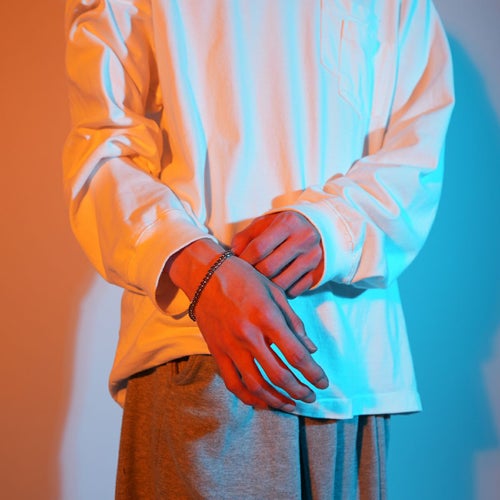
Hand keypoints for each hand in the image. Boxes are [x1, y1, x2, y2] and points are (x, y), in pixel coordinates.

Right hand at [167, 239, 328, 410]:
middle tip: (311, 396)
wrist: (204, 274)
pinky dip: (248, 397)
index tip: (323, 382)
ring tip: (291, 404)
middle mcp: (248, 335)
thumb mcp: (275, 292)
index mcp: (266, 317)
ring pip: (255, 385)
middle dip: (299, 390)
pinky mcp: (216, 352)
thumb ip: (294, 322)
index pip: (296, 354)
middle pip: (278, 375)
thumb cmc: (244, 278)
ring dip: (276, 399)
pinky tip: (262, 401)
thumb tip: (311, 349)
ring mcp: (230, 346)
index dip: (313, 373)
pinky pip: (232, 382)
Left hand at [231, 211, 323, 297]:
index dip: (244, 259)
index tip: (238, 265)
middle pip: (269, 268)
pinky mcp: (318, 273)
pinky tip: (276, 283)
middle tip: (246, 276)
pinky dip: (282, 292)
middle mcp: (304, 239)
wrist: (315, 229)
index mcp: (288, 223)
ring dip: (267, 286)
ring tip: (260, 281)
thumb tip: (233, 254)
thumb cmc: (281, 228)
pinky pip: (294, 291)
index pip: (259, 247)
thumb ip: (245, 237)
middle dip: (254, 275)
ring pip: (282, 283)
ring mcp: (313, 257)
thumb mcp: (263, 224)